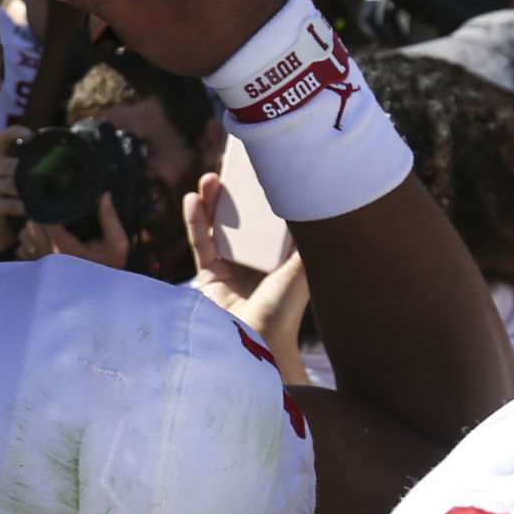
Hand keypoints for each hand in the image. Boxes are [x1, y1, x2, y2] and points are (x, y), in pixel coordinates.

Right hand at [0, 125, 29, 253]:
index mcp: (0, 159)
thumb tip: (63, 150)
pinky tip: (29, 208)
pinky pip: (5, 204)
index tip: (29, 133)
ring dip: (21, 187)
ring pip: (5, 183)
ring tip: (36, 191)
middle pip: (2, 163)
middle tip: (38, 171)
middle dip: (19, 166)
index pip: (1, 140)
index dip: (12, 133)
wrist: (2, 227)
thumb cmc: (19, 197)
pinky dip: (18, 205)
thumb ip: (34, 165)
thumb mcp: (25, 177)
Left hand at [17, 193, 131, 269]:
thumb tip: (105, 195)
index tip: (58, 204)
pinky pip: (21, 250)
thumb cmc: (109, 269)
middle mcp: (47, 257)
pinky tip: (43, 243)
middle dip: (41, 216)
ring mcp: (39, 266)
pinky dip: (28, 243)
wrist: (101, 296)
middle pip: (32, 225)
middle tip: (55, 214)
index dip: (49, 208)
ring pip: (24, 236)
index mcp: (65, 248)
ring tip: (48, 228)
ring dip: (33, 229)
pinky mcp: (34, 272)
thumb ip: (109, 219)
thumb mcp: (116, 245)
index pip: (45, 220)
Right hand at [183, 172, 309, 381]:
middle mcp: (259, 261)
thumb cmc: (283, 310)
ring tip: (210, 178)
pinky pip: (200, 243)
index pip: (275, 218)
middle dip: (237, 193)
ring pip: (220, 226)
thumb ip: (307, 239)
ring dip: (213, 202)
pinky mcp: (209, 277)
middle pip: (245, 218)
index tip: (263, 167)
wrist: (253, 346)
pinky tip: (192, 200)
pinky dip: (195, 221)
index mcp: (284, 259)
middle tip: (233, 167)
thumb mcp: (301, 269)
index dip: (268, 193)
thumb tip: (321, 200)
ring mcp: (232, 268)